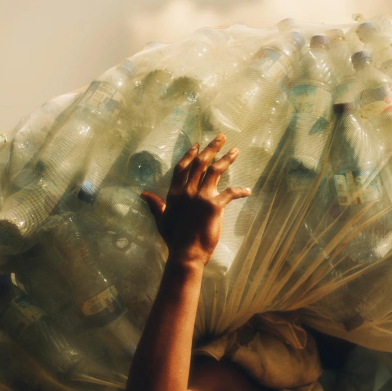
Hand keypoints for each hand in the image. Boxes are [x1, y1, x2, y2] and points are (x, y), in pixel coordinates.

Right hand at [140, 134, 249, 264]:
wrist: (186, 253)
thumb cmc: (174, 238)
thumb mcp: (162, 219)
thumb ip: (155, 204)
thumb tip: (144, 195)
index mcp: (175, 193)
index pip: (182, 167)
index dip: (190, 154)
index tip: (198, 144)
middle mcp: (187, 190)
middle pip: (201, 163)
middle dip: (212, 148)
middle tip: (222, 137)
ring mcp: (201, 197)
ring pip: (215, 171)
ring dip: (226, 159)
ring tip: (235, 151)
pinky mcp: (214, 206)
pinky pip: (230, 193)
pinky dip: (240, 191)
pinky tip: (247, 191)